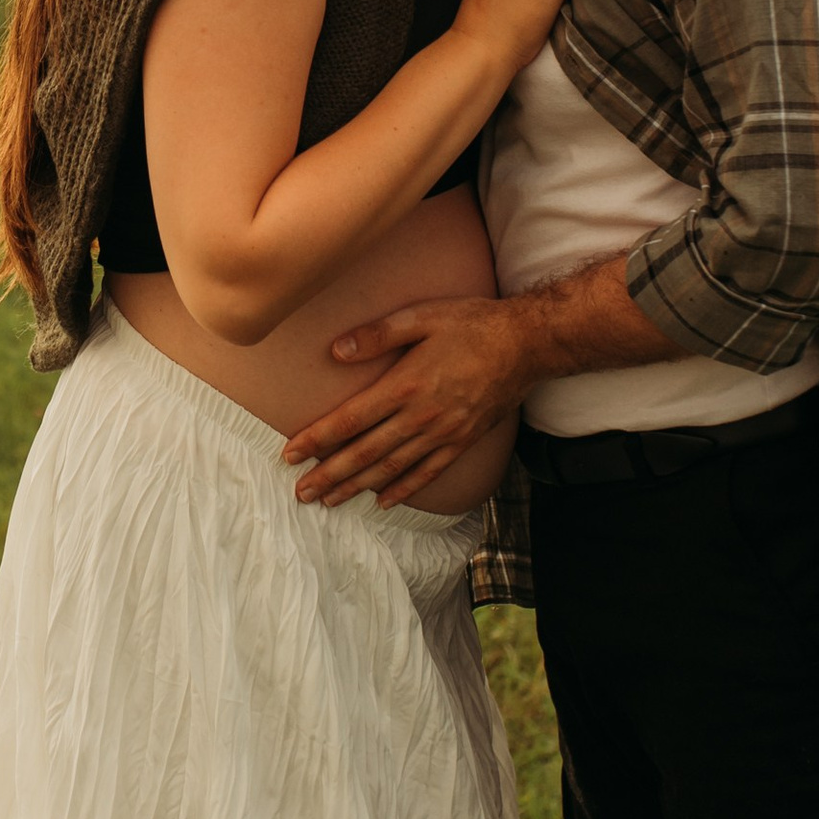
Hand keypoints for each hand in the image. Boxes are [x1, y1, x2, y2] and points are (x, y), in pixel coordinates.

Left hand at [281, 295, 530, 506]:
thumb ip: (378, 334)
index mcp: (406, 385)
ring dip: (357, 487)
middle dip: (329, 474)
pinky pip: (428, 472)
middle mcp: (421, 416)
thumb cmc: (472, 324)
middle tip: (300, 493)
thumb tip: (336, 350)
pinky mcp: (462, 441)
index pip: (350, 420)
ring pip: (392, 468)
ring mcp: (443, 433)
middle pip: (365, 453)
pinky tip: (383, 502)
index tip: (290, 454)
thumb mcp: (422, 316)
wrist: (527, 344)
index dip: (317, 439)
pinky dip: (404, 490)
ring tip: (329, 501)